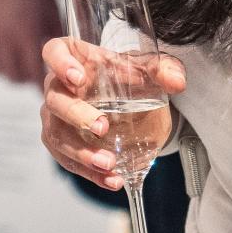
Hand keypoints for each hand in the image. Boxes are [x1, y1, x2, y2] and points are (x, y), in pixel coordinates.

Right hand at [0, 0, 62, 83]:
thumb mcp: (51, 9)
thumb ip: (55, 35)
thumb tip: (66, 57)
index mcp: (27, 34)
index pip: (36, 74)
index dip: (43, 82)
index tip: (49, 84)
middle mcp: (4, 40)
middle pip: (15, 77)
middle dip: (27, 76)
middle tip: (33, 70)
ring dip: (9, 67)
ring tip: (17, 56)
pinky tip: (1, 45)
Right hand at [40, 37, 186, 189]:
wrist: (125, 98)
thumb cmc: (126, 74)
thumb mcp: (147, 68)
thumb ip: (163, 70)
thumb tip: (177, 82)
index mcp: (73, 57)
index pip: (54, 51)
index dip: (60, 63)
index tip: (77, 78)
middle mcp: (57, 86)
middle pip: (55, 100)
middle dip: (77, 116)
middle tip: (102, 128)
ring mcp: (55, 117)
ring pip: (57, 136)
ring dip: (82, 152)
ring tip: (109, 164)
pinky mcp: (60, 143)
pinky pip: (69, 161)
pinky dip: (90, 174)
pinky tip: (111, 180)